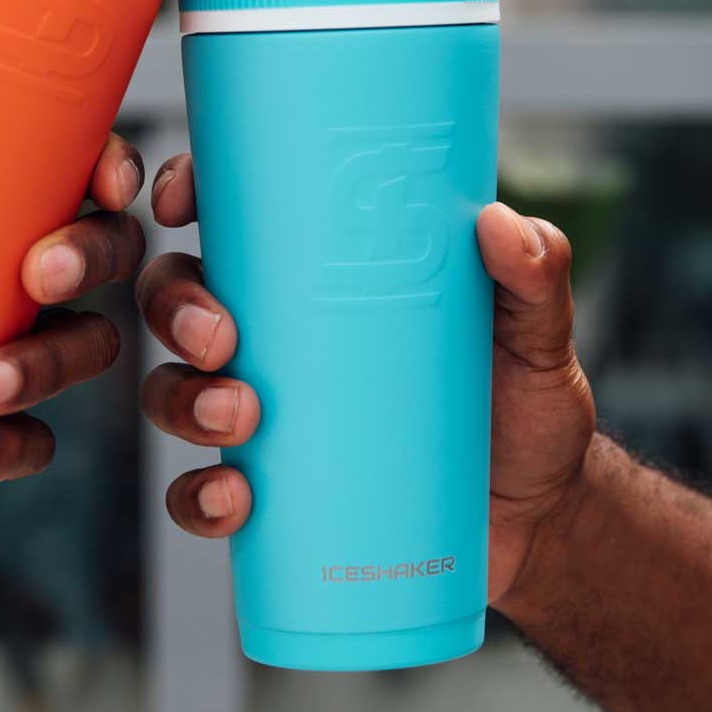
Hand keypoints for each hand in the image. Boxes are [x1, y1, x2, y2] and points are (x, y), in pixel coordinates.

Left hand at [0, 66, 144, 545]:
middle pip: (104, 254)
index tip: (103, 176)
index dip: (111, 169)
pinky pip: (30, 445)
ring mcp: (2, 362)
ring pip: (84, 349)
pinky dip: (5, 445)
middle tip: (37, 273)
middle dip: (92, 256)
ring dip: (45, 364)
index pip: (71, 177)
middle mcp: (7, 286)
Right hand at [135, 155, 596, 609]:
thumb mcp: (536, 334)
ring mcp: (263, 414)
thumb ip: (536, 275)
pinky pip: (197, 494)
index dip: (181, 191)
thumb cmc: (523, 405)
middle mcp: (273, 335)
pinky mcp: (272, 492)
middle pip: (175, 296)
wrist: (540, 520)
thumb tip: (501, 226)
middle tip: (222, 339)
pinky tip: (232, 501)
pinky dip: (196, 499)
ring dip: (182, 400)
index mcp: (315, 275)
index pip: (227, 211)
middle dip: (175, 308)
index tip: (182, 203)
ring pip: (171, 389)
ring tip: (241, 418)